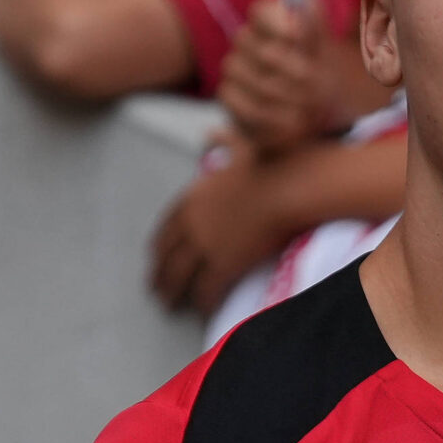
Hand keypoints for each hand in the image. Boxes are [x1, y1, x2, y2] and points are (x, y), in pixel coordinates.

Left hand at [150, 136, 292, 316]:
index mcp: (194, 196)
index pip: (167, 225)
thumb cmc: (272, 163)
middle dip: (158, 272)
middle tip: (154, 286)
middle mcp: (192, 222)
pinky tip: (200, 311)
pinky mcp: (223, 264)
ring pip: (178, 275)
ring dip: (171, 292)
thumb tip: (210, 132)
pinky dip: (201, 302)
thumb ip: (223, 141)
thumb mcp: (240, 145)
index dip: (159, 243)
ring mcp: (205, 244)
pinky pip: (206, 289)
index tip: (154, 254)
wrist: (288, 185)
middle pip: (166, 253)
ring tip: (168, 304)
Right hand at [218, 0, 329, 154]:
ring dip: (284, 96)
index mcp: (269, 20)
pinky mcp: (230, 96)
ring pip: (251, 78)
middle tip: (315, 86)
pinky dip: (272, 118)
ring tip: (309, 109)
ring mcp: (234, 68)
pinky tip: (292, 124)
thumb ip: (314, 21)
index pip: (261, 12)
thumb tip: (300, 7)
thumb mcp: (322, 44)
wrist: (312, 110)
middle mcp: (246, 40)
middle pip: (257, 48)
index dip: (277, 24)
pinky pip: (243, 105)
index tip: (298, 38)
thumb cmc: (318, 71)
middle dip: (291, 69)